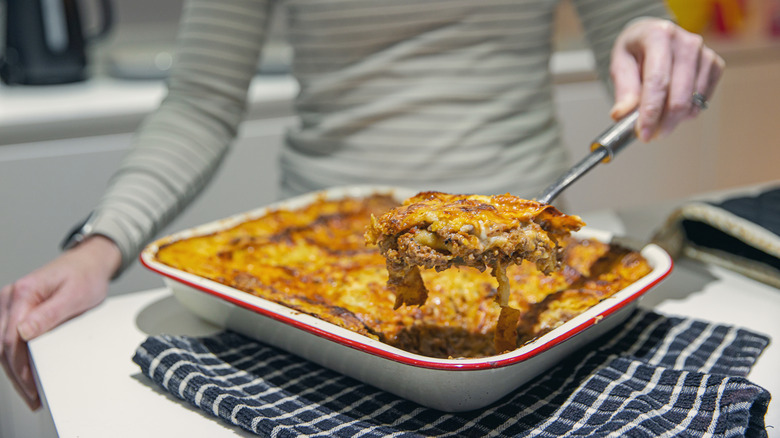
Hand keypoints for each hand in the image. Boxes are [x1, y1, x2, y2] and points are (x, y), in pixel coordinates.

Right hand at [0, 235, 120, 409]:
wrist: (88, 262)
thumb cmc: (85, 276)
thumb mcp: (75, 295)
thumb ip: (49, 314)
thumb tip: (24, 332)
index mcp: (24, 293)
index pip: (12, 338)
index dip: (20, 367)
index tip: (32, 386)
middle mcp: (11, 297)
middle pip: (3, 344)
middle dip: (16, 375)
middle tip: (32, 396)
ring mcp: (10, 303)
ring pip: (2, 343)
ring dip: (14, 369)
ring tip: (30, 391)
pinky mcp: (16, 308)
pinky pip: (8, 337)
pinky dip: (15, 357)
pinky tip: (25, 372)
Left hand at [609, 18, 724, 140]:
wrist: (653, 35)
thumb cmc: (635, 50)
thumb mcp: (620, 65)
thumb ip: (624, 90)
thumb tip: (622, 115)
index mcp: (659, 36)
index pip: (657, 81)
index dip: (651, 112)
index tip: (643, 134)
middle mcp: (687, 43)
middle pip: (679, 96)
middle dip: (663, 123)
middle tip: (649, 136)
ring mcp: (705, 54)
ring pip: (692, 103)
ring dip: (673, 119)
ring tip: (656, 117)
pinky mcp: (715, 66)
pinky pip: (702, 102)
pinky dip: (686, 112)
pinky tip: (671, 105)